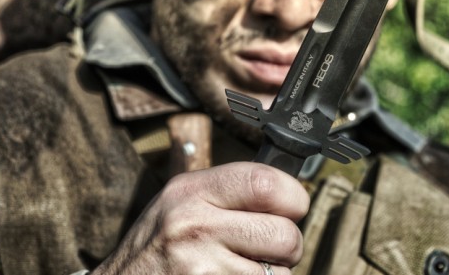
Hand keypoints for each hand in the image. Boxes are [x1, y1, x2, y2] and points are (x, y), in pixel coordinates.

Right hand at [92, 162, 309, 273]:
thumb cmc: (155, 248)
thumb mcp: (180, 203)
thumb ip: (229, 192)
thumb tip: (287, 193)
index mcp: (192, 191)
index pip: (266, 183)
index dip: (293, 197)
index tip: (292, 207)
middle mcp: (195, 226)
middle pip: (285, 234)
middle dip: (289, 245)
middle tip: (270, 248)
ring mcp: (202, 268)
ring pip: (279, 274)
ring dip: (272, 274)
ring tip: (241, 268)